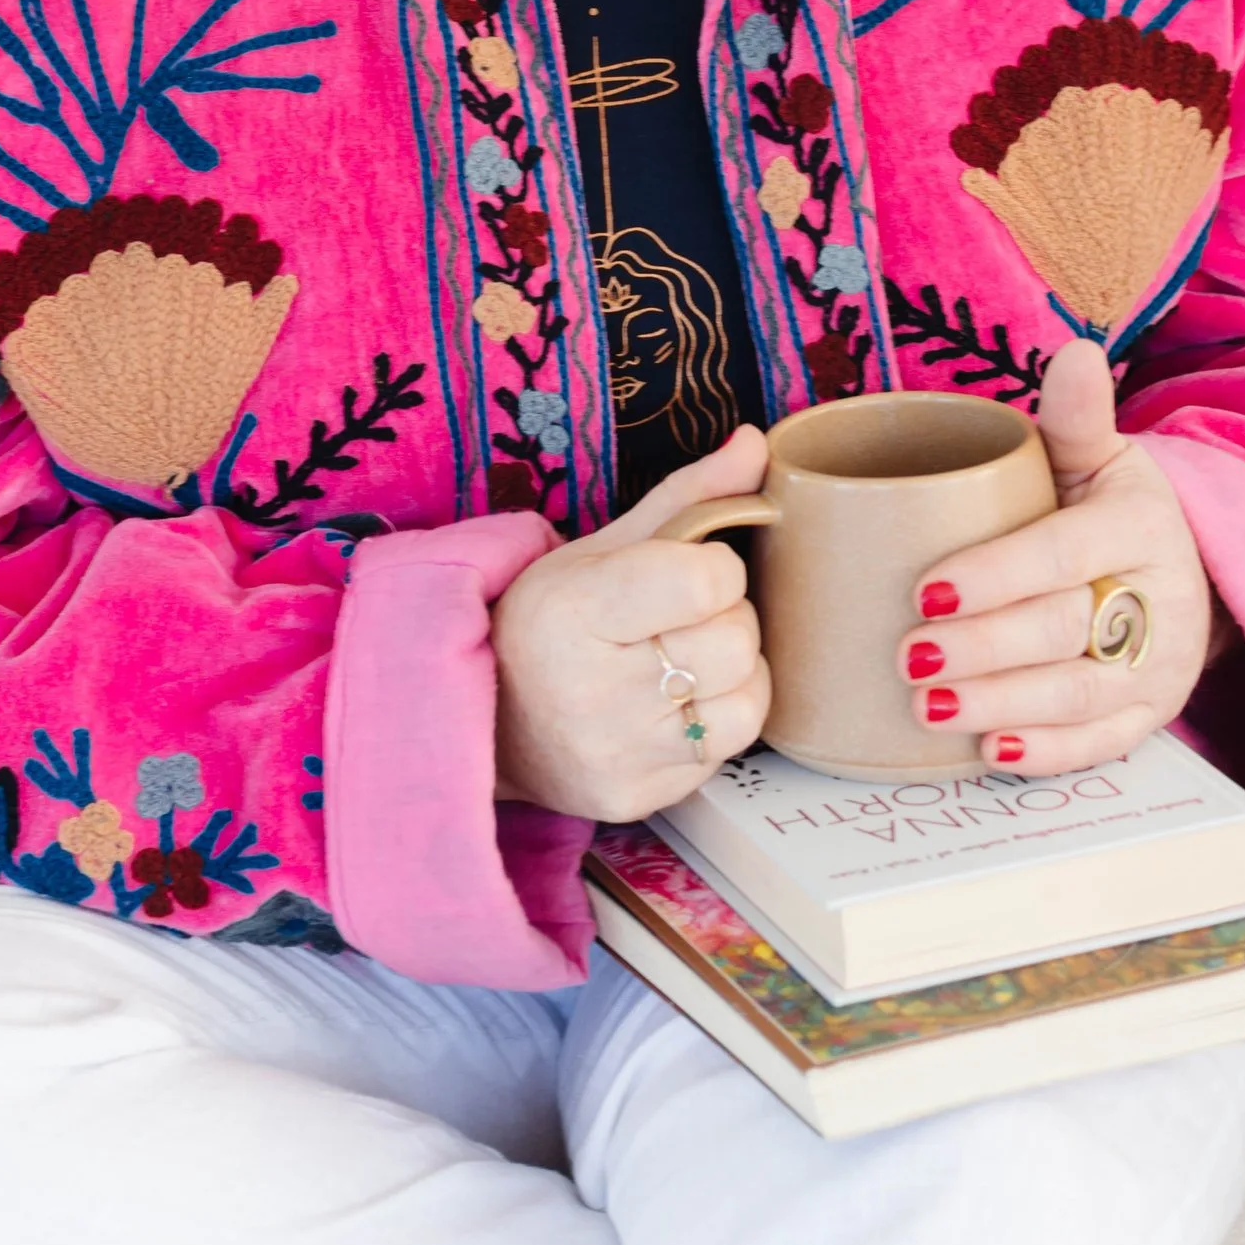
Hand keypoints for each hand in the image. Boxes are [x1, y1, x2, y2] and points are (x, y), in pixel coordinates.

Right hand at [493, 427, 772, 822]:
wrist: (489, 721)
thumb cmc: (549, 622)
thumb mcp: (602, 547)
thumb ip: (688, 496)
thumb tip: (755, 442)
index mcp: (575, 610)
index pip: (703, 581)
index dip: (717, 567)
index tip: (693, 567)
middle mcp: (593, 692)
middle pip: (735, 641)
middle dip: (728, 617)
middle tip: (687, 616)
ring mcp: (617, 756)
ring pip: (747, 701)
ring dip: (735, 672)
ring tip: (691, 659)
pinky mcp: (637, 802)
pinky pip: (725, 752)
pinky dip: (718, 721)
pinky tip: (678, 704)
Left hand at [896, 344, 1214, 772]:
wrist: (1182, 569)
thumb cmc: (1109, 508)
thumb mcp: (1100, 455)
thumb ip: (1077, 417)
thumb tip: (1077, 350)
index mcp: (1140, 524)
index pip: (1063, 553)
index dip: (996, 575)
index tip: (925, 590)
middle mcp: (1158, 600)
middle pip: (1064, 630)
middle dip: (983, 648)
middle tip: (908, 655)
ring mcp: (1159, 667)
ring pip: (1080, 695)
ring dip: (1001, 705)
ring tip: (927, 707)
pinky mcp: (1150, 717)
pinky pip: (1100, 745)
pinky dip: (1044, 754)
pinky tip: (986, 754)